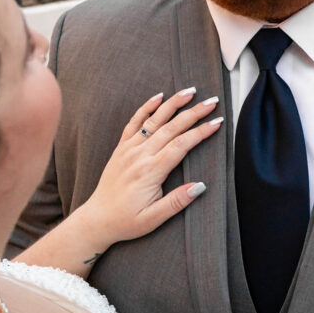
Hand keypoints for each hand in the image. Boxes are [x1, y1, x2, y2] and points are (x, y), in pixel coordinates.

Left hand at [75, 87, 222, 251]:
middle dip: (194, 113)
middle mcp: (139, 156)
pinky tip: (158, 97)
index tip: (216, 123)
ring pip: (154, 120)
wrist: (97, 219)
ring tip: (190, 91)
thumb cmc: (125, 221)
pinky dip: (146, 108)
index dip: (200, 132)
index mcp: (150, 171)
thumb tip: (200, 186)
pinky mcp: (121, 148)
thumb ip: (177, 202)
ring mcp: (129, 149)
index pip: (181, 145)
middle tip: (212, 103)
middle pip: (172, 128)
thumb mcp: (153, 218)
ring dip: (173, 104)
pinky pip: (134, 123)